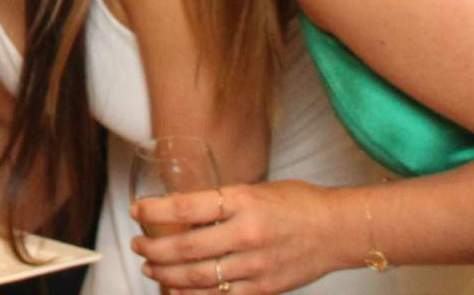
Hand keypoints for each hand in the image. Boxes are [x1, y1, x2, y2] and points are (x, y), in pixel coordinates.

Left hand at [132, 180, 349, 293]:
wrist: (337, 230)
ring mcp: (255, 265)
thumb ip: (221, 202)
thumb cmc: (296, 203)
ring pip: (197, 276)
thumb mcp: (254, 190)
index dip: (153, 212)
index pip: (184, 208)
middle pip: (185, 247)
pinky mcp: (264, 288)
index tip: (136, 211)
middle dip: (153, 248)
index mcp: (242, 201)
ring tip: (149, 266)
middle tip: (137, 245)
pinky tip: (175, 290)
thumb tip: (180, 211)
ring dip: (165, 274)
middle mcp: (247, 234)